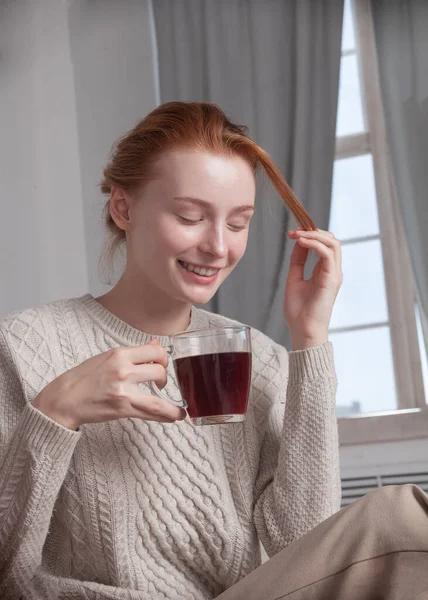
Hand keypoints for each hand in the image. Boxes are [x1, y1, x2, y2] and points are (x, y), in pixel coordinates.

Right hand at [33, 339, 185, 429]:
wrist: (63, 399)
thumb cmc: (83, 378)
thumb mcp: (107, 358)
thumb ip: (134, 353)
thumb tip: (156, 344)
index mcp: (119, 354)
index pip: (155, 351)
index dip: (164, 358)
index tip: (162, 364)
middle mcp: (123, 370)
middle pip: (159, 371)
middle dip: (165, 378)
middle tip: (160, 384)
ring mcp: (123, 390)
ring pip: (158, 397)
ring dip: (171, 405)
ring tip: (178, 411)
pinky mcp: (121, 408)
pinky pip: (150, 412)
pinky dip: (165, 416)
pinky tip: (174, 417)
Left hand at [284, 228, 342, 349]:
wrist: (302, 330)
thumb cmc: (299, 311)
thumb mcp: (294, 279)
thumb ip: (297, 261)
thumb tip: (298, 242)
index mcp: (325, 271)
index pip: (324, 244)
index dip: (309, 234)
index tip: (292, 233)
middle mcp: (332, 271)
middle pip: (331, 240)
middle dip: (313, 231)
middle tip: (294, 231)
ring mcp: (334, 274)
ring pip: (333, 243)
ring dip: (314, 235)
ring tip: (298, 235)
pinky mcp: (332, 279)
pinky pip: (328, 254)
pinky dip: (315, 244)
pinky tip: (302, 243)